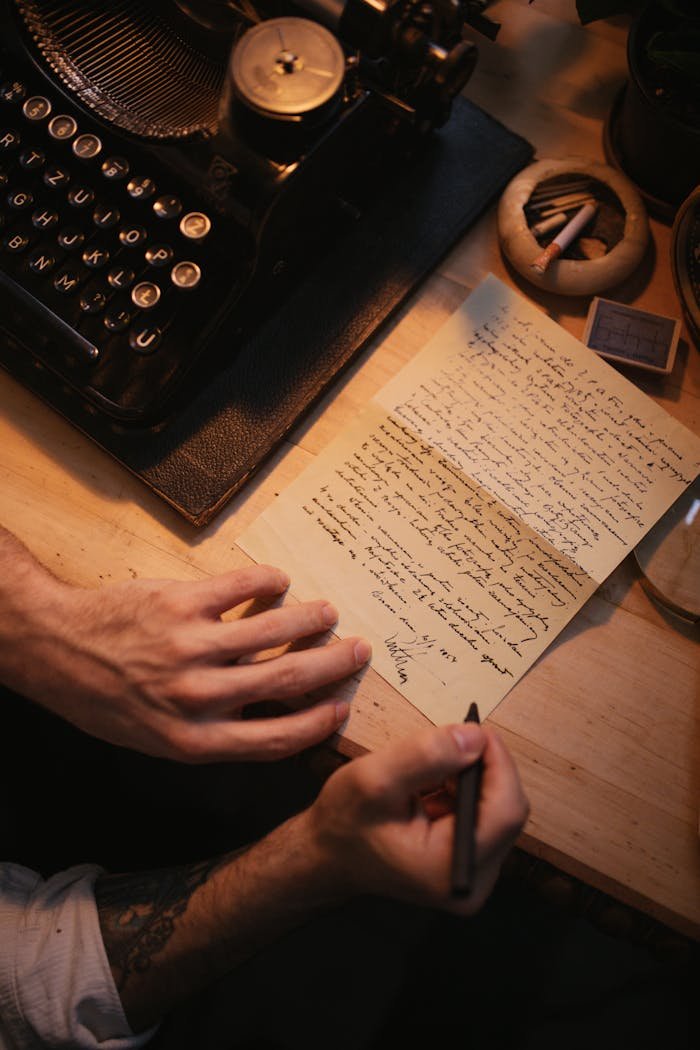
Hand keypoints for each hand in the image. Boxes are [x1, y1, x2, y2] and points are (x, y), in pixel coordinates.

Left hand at [3, 559, 369, 761]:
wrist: (56, 650)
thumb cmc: (106, 700)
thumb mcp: (156, 738)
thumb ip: (213, 732)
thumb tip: (271, 714)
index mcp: (193, 740)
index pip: (276, 738)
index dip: (317, 724)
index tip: (341, 708)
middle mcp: (198, 696)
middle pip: (287, 680)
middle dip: (332, 665)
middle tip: (358, 650)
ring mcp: (191, 646)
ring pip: (274, 629)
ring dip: (310, 619)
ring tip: (327, 613)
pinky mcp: (181, 602)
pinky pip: (242, 588)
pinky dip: (269, 583)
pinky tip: (279, 582)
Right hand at [306, 723, 527, 912]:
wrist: (328, 855)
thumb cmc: (344, 823)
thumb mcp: (374, 778)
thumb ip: (426, 756)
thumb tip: (475, 737)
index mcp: (451, 870)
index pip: (506, 811)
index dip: (499, 764)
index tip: (476, 730)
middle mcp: (472, 883)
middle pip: (507, 811)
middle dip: (482, 769)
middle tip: (449, 744)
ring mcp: (473, 876)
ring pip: (497, 809)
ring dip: (471, 778)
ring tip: (430, 772)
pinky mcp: (468, 863)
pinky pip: (483, 816)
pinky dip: (464, 791)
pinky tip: (433, 787)